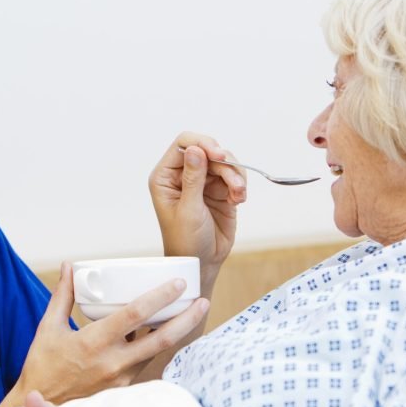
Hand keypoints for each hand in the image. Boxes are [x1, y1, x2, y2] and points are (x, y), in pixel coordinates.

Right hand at [17, 262, 209, 403]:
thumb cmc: (43, 367)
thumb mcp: (48, 328)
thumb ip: (62, 295)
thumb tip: (71, 266)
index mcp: (94, 342)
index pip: (135, 315)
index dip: (160, 297)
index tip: (178, 283)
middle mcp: (113, 362)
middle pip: (161, 339)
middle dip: (186, 318)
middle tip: (203, 300)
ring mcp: (121, 379)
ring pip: (156, 351)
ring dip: (176, 332)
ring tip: (191, 312)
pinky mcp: (123, 390)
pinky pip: (146, 363)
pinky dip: (156, 346)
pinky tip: (164, 332)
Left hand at [149, 132, 246, 291]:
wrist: (202, 263)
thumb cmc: (186, 242)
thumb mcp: (188, 210)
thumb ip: (193, 178)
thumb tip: (195, 149)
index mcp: (166, 177)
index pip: (184, 144)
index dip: (203, 144)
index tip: (219, 156)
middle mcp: (183, 175)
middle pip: (208, 150)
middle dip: (224, 163)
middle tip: (235, 182)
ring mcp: (203, 182)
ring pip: (224, 162)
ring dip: (235, 176)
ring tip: (238, 195)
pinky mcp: (220, 190)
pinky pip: (235, 176)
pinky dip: (240, 185)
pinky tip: (238, 200)